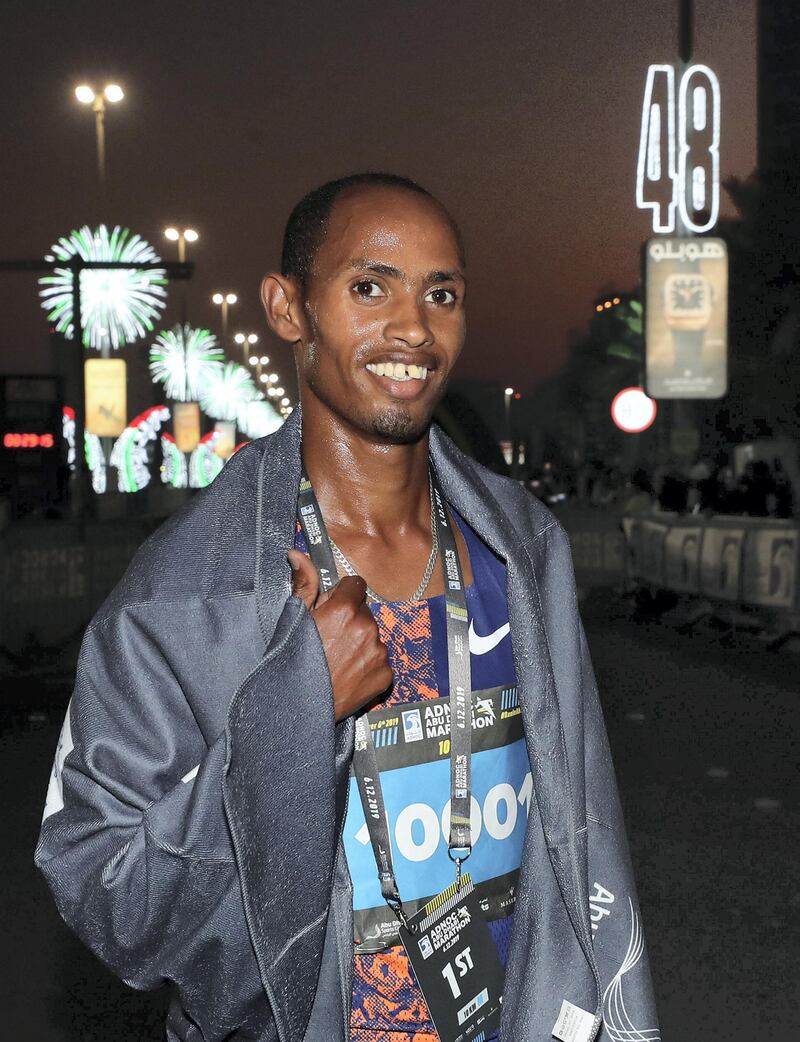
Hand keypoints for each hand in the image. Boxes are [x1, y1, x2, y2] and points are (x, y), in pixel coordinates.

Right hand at [288, 550, 392, 720]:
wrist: (298, 708)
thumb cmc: (291, 662)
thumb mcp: (294, 619)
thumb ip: (304, 583)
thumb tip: (298, 553)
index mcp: (344, 609)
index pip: (356, 585)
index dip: (342, 596)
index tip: (332, 609)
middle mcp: (367, 627)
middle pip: (364, 612)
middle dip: (351, 620)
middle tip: (330, 641)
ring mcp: (379, 652)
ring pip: (373, 636)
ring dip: (361, 643)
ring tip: (338, 661)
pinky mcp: (386, 675)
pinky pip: (381, 661)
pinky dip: (369, 666)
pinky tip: (349, 675)